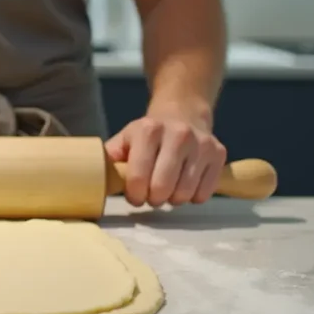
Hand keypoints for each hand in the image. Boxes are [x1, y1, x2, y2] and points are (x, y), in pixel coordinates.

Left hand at [104, 104, 225, 206]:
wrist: (182, 113)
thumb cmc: (148, 135)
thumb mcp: (125, 140)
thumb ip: (110, 159)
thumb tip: (94, 180)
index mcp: (149, 130)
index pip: (139, 178)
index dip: (134, 195)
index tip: (135, 196)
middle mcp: (178, 134)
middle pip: (162, 189)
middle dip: (153, 199)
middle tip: (151, 195)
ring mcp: (202, 144)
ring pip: (184, 194)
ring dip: (173, 199)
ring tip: (168, 188)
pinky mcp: (219, 153)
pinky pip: (204, 193)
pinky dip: (193, 197)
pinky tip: (185, 184)